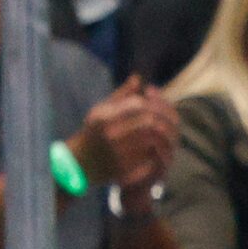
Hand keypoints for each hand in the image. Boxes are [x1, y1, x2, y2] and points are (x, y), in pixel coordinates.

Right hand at [73, 76, 178, 191]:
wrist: (79, 164)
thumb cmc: (93, 132)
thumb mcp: (101, 110)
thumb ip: (121, 95)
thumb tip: (138, 78)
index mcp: (105, 117)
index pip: (137, 104)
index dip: (152, 102)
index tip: (157, 104)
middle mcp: (111, 134)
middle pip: (148, 121)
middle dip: (162, 119)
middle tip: (168, 119)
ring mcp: (118, 153)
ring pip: (152, 140)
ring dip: (163, 136)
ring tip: (167, 133)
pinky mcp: (124, 170)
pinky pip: (149, 158)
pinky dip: (158, 152)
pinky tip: (160, 149)